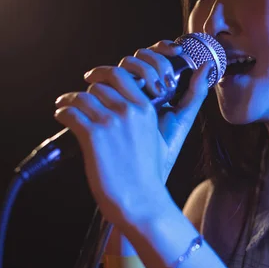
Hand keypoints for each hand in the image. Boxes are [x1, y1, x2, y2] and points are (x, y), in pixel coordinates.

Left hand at [53, 40, 213, 225]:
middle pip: (102, 81)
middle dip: (89, 84)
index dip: (107, 72)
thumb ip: (191, 98)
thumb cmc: (153, 170)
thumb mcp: (175, 131)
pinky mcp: (93, 135)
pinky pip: (70, 112)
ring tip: (67, 107)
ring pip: (83, 96)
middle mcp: (130, 110)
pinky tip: (63, 117)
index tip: (98, 76)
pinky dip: (63, 112)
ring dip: (71, 100)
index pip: (124, 72)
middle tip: (81, 91)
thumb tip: (206, 67)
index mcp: (147, 108)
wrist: (140, 199)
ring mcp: (111, 122)